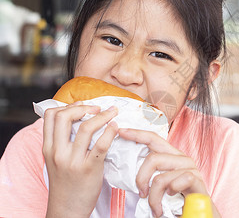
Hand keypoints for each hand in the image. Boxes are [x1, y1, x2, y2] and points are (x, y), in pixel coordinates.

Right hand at [43, 101, 118, 217]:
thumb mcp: (56, 160)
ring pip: (86, 128)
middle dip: (83, 107)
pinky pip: (101, 145)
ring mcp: (73, 161)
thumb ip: (62, 141)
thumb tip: (79, 118)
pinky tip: (115, 127)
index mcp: (48, 148)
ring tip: (112, 113)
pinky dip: (110, 132)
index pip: (50, 115)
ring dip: (103, 116)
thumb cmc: (66, 183)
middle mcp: (58, 152)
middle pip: (64, 117)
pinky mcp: (89, 169)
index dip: (67, 105)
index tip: (82, 106)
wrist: (67, 210)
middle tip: (98, 108)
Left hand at [118, 129, 220, 217]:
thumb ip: (152, 173)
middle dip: (141, 178)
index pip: (153, 138)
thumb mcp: (163, 182)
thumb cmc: (179, 197)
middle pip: (153, 158)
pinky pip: (175, 183)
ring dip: (153, 197)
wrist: (201, 212)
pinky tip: (170, 200)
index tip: (122, 131)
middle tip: (141, 193)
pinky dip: (168, 195)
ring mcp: (190, 168)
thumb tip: (130, 169)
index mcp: (172, 155)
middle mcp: (181, 158)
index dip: (137, 133)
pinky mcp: (196, 180)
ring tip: (155, 207)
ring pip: (161, 177)